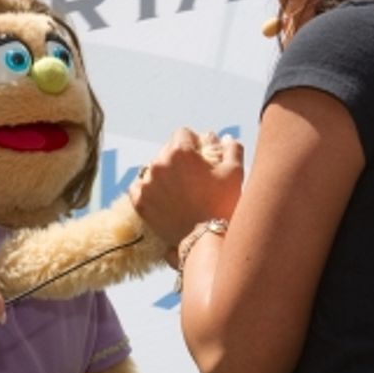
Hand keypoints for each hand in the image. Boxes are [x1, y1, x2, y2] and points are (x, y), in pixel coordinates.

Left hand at [130, 127, 244, 245]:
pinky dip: (147, 188)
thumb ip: (232, 149)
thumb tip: (227, 138)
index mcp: (181, 152)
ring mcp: (147, 183)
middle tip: (191, 174)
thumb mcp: (235, 172)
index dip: (193, 142)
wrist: (205, 239)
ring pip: (153, 168)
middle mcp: (159, 163)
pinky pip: (138, 186)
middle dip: (178, 158)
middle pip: (167, 150)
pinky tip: (160, 195)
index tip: (199, 154)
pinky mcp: (140, 201)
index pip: (182, 133)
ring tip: (177, 188)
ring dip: (163, 173)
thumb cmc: (222, 204)